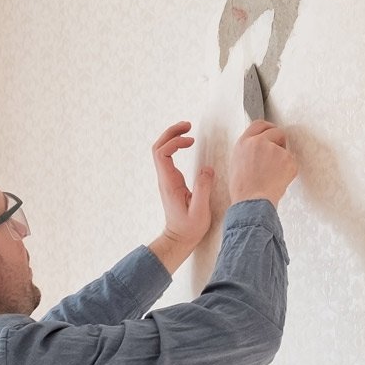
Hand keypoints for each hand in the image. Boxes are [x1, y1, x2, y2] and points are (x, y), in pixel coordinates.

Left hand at [152, 121, 213, 249]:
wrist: (179, 239)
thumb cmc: (189, 228)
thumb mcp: (200, 210)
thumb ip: (203, 189)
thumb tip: (206, 170)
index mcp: (169, 183)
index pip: (162, 153)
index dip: (175, 142)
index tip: (191, 141)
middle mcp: (165, 179)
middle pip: (158, 147)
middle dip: (171, 133)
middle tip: (187, 125)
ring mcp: (166, 179)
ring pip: (161, 151)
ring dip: (172, 138)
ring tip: (187, 131)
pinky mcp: (171, 181)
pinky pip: (167, 157)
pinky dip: (175, 146)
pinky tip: (187, 144)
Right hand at [229, 120, 297, 205]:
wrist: (252, 201)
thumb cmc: (243, 189)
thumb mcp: (237, 163)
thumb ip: (248, 150)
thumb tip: (259, 148)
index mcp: (244, 142)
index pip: (259, 125)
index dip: (267, 128)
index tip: (272, 132)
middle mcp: (259, 142)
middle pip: (275, 131)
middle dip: (279, 140)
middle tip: (279, 153)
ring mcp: (274, 149)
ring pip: (285, 149)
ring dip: (283, 158)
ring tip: (273, 175)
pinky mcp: (288, 159)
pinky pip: (292, 162)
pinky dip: (289, 171)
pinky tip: (278, 180)